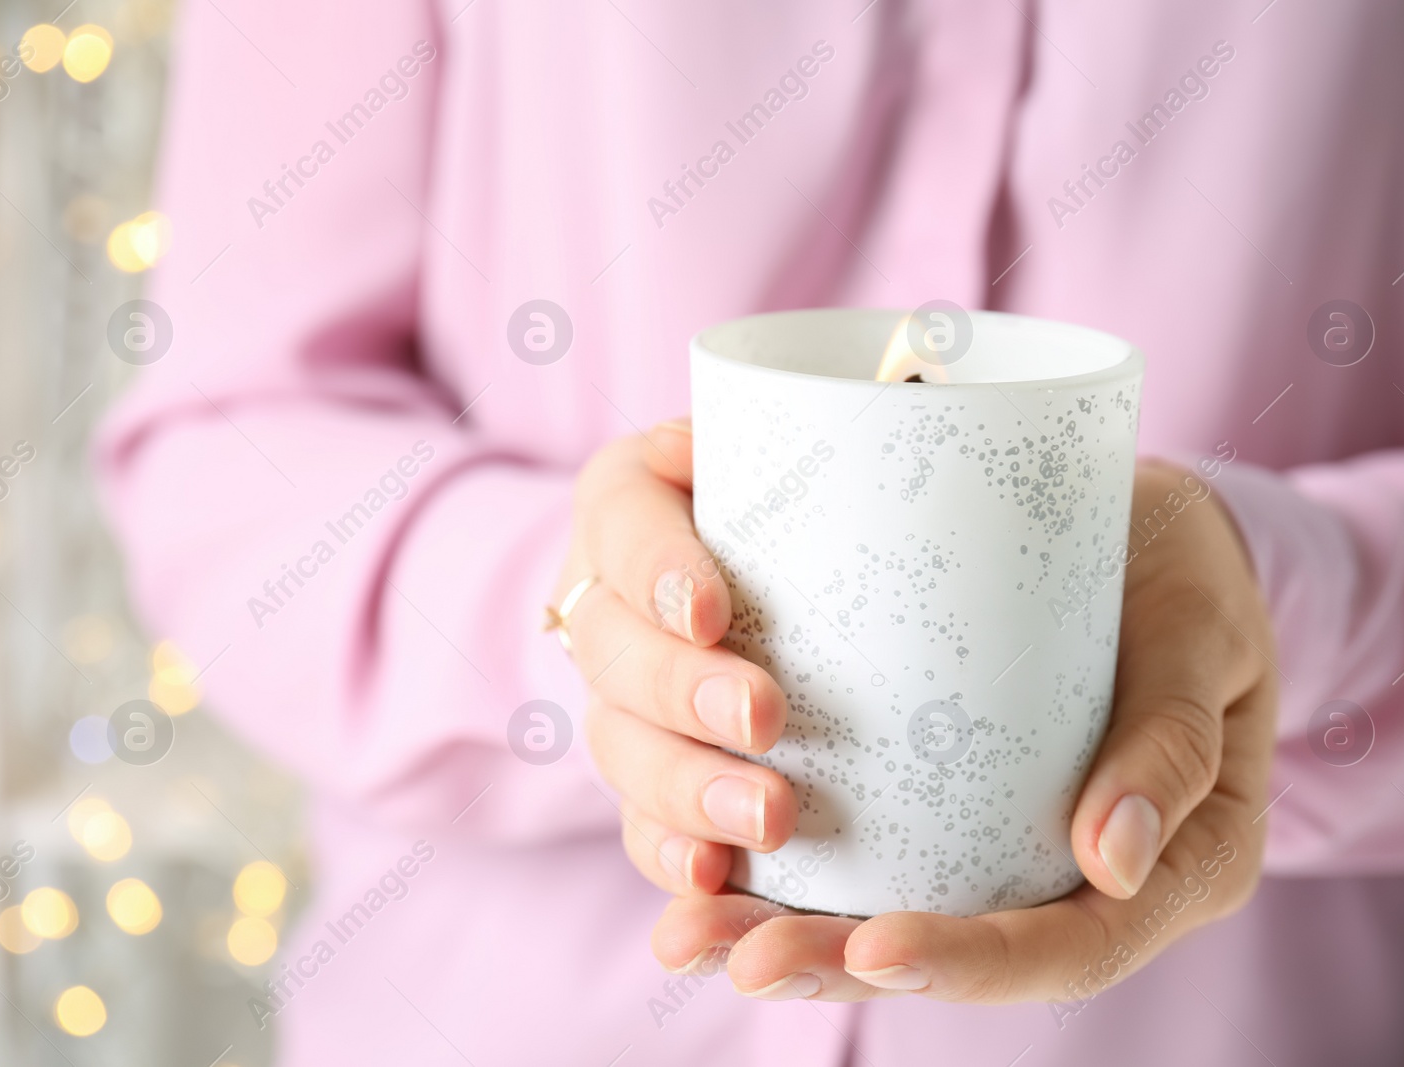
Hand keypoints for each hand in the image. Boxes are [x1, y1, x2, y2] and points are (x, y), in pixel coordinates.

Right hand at [554, 420, 794, 894]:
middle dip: (682, 691)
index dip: (655, 568)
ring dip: (685, 787)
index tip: (708, 610)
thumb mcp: (787, 446)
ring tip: (764, 818)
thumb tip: (796, 428)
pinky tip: (713, 876)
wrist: (751, 576)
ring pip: (619, 746)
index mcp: (627, 504)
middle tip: (763, 717)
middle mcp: (604, 601)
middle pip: (613, 650)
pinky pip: (636, 822)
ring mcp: (615, 697)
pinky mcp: (643, 774)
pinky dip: (670, 854)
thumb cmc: (792, 496)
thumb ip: (799, 434)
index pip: (622, 523)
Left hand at [646, 460, 1280, 1003]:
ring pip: (892, 914)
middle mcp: (1082, 878)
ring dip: (783, 930)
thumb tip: (1114, 859)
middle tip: (741, 960)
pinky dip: (778, 867)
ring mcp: (1006, 846)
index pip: (1075, 946)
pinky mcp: (943, 803)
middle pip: (961, 951)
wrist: (1143, 536)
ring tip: (689, 934)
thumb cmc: (1186, 579)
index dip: (974, 962)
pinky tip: (696, 863)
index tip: (872, 946)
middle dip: (839, 963)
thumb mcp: (1203, 634)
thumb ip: (1175, 738)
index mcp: (1174, 868)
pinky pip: (863, 854)